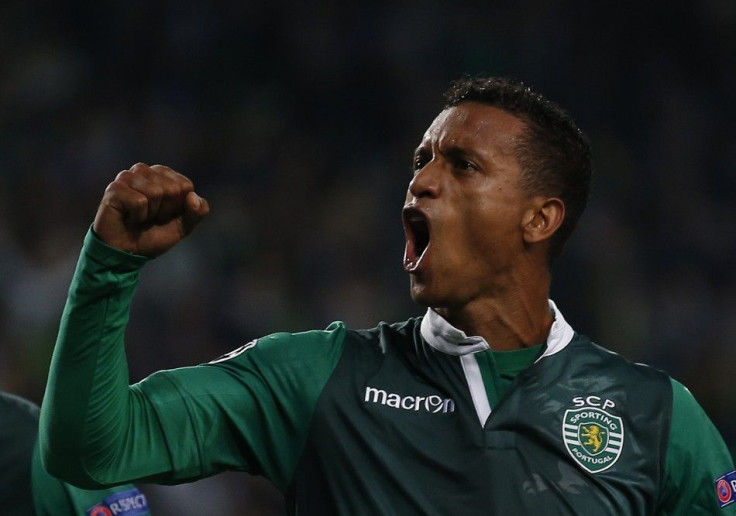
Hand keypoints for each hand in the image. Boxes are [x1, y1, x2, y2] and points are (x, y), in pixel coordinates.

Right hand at [93, 163, 209, 256]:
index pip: (185, 186)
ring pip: (155, 192)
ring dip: (150, 214)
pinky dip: (137, 217)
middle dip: (165, 211)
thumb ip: (197, 212)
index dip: (178, 207)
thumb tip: (193, 196)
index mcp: (162, 174)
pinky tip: (128, 218)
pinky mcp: (114, 188)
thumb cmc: (154, 235)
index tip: (165, 215)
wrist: (128, 253)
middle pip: (172, 188)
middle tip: (150, 218)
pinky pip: (139, 201)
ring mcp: (127, 177)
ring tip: (139, 217)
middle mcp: (144, 171)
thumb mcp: (184, 226)